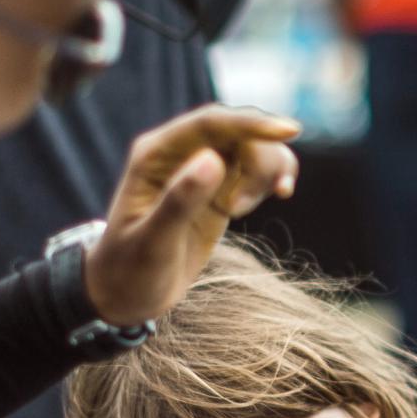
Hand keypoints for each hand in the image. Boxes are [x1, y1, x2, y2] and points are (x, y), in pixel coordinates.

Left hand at [84, 105, 300, 325]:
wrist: (126, 294)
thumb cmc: (129, 270)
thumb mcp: (152, 242)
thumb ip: (179, 201)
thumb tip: (214, 160)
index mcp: (156, 154)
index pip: (210, 124)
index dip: (251, 123)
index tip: (290, 131)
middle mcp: (180, 153)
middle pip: (238, 131)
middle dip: (262, 157)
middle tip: (252, 203)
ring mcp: (201, 169)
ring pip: (253, 148)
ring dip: (268, 171)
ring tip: (240, 211)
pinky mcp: (219, 189)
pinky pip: (256, 170)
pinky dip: (271, 179)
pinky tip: (276, 197)